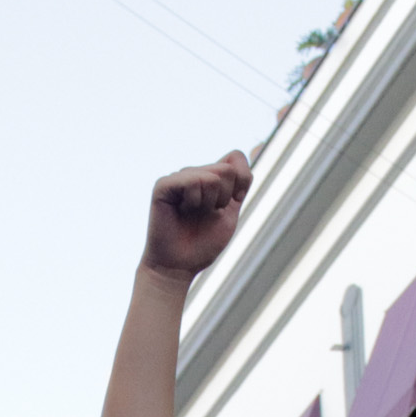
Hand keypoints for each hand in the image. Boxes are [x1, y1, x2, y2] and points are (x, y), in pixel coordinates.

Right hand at [143, 154, 250, 282]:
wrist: (178, 266)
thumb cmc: (203, 244)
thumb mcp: (231, 212)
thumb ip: (240, 184)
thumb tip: (252, 150)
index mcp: (210, 178)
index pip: (235, 157)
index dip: (241, 181)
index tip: (232, 203)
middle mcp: (194, 173)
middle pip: (226, 170)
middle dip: (224, 198)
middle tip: (206, 214)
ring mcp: (178, 178)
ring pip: (212, 177)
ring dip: (208, 203)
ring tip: (192, 215)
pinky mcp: (163, 185)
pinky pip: (191, 180)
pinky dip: (194, 200)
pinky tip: (182, 211)